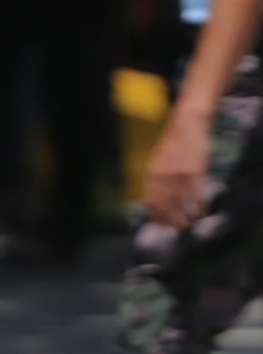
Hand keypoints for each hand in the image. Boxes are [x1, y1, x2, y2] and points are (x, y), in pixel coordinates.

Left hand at [143, 107, 213, 230]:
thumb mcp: (158, 158)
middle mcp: (163, 176)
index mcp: (151, 173)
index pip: (150, 201)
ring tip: (190, 225)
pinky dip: (200, 206)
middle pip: (165, 205)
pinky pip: (196, 194)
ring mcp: (179, 175)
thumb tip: (157, 194)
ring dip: (186, 217)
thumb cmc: (173, 141)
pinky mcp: (195, 171)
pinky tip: (203, 212)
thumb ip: (157, 176)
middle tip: (178, 230)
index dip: (156, 215)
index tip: (161, 225)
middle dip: (170, 220)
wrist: (186, 123)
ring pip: (181, 203)